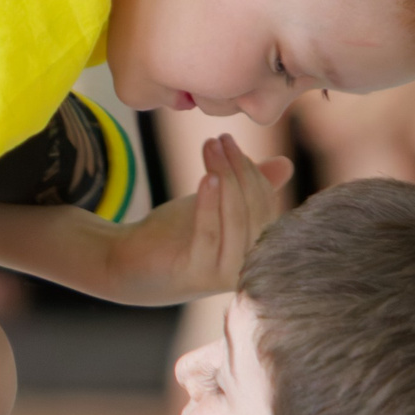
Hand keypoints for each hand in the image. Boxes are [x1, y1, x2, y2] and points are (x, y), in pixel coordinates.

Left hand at [114, 134, 291, 302]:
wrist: (127, 262)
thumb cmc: (175, 234)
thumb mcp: (215, 204)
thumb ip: (247, 188)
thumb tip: (286, 164)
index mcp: (257, 251)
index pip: (265, 205)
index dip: (251, 170)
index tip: (229, 140)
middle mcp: (248, 267)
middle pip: (255, 211)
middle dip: (240, 169)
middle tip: (220, 139)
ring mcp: (224, 275)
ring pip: (236, 220)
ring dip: (227, 178)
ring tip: (211, 148)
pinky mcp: (197, 275)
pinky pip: (210, 235)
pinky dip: (210, 204)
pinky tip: (208, 177)